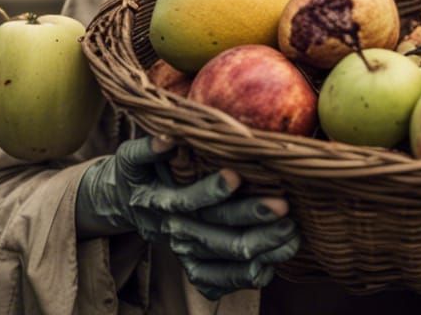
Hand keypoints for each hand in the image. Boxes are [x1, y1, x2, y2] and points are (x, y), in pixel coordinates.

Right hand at [75, 135, 300, 298]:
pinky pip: (224, 282)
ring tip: (291, 233)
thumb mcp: (133, 156)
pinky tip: (275, 260)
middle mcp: (175, 231)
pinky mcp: (196, 269)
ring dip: (261, 247)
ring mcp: (186, 254)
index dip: (211, 190)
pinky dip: (250, 275)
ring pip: (226, 257)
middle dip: (251, 218)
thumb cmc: (140, 172)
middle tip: (283, 206)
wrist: (128, 204)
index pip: (187, 199)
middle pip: (215, 231)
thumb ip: (147, 149)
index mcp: (159, 201)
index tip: (237, 176)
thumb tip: (168, 139)